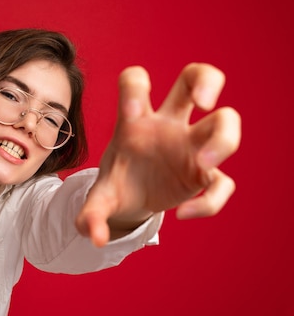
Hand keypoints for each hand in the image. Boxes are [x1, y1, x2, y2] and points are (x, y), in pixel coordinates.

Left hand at [76, 63, 240, 246]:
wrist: (130, 203)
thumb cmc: (116, 183)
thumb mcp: (99, 198)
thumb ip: (90, 215)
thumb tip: (95, 238)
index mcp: (135, 121)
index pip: (136, 81)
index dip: (136, 87)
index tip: (131, 113)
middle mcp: (167, 126)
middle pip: (196, 77)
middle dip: (208, 80)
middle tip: (205, 101)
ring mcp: (190, 147)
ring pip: (226, 121)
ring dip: (224, 139)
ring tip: (206, 163)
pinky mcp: (203, 175)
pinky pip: (223, 182)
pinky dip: (210, 201)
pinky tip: (184, 214)